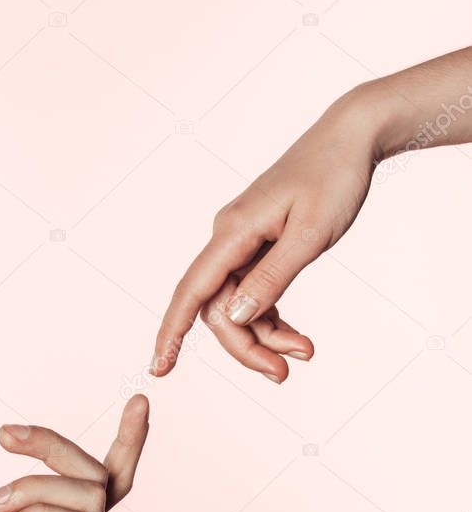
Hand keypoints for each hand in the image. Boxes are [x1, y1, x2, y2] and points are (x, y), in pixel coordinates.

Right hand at [152, 86, 379, 382]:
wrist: (350, 138)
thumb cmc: (333, 178)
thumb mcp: (309, 235)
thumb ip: (271, 278)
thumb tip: (234, 316)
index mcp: (233, 232)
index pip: (192, 291)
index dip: (173, 332)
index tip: (161, 368)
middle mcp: (229, 238)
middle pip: (218, 308)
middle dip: (247, 346)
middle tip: (284, 373)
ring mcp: (243, 242)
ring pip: (238, 305)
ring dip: (265, 336)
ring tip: (304, 352)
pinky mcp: (259, 246)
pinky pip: (253, 292)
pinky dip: (271, 318)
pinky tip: (294, 334)